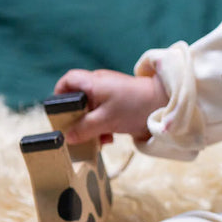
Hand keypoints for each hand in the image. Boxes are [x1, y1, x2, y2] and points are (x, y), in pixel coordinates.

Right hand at [53, 68, 167, 144]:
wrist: (165, 105)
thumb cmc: (134, 106)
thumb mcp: (105, 120)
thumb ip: (84, 129)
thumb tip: (67, 137)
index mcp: (93, 82)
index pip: (68, 80)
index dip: (59, 94)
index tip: (57, 113)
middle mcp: (100, 85)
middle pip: (77, 99)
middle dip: (76, 118)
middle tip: (76, 132)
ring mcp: (110, 95)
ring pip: (90, 110)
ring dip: (90, 126)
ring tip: (96, 140)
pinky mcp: (120, 106)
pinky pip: (103, 115)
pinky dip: (102, 127)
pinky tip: (108, 139)